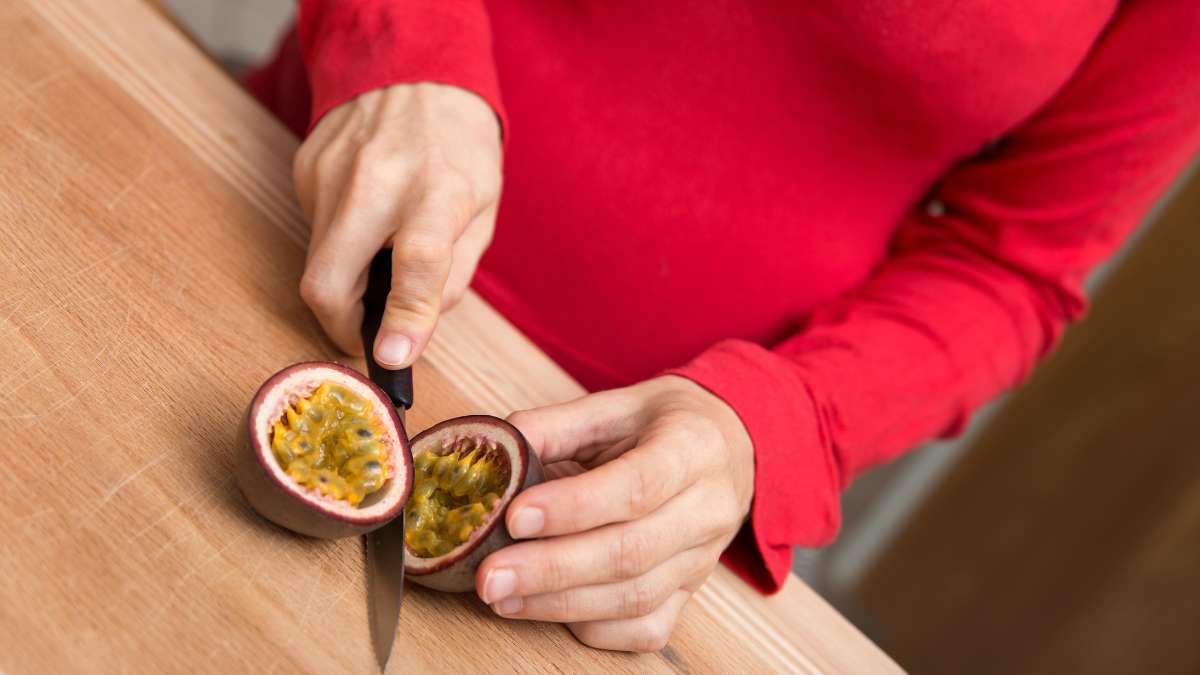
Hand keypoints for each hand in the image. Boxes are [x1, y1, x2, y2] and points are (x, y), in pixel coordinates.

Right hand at [292, 82, 500, 366]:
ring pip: (317, 263)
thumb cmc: (460, 149)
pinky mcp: (304, 170)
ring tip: (379, 256)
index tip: (393, 358)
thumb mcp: (484, 210)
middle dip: (340, 328)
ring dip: (345, 282)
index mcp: (437, 190)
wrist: (414, 70)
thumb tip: (414, 330)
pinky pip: (315, 231)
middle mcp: (376, 181)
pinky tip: (366, 217)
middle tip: (365, 336)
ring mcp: (331, 173)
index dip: (405, 320)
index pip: (417, 263)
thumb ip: (454, 274)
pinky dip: (340, 243)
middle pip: (328, 280)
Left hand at [476, 376, 754, 651]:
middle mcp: (707, 509)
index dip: (573, 507)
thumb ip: (556, 425)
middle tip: (490, 575)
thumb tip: (496, 455)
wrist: (728, 448)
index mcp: (692, 448)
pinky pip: (646, 628)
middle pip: (631, 552)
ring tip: (501, 595)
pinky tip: (545, 610)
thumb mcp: (616, 404)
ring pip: (635, 598)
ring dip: (560, 604)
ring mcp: (703, 559)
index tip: (514, 516)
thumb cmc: (664, 424)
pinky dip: (593, 627)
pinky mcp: (690, 592)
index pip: (635, 486)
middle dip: (552, 569)